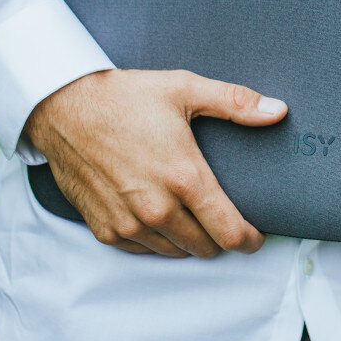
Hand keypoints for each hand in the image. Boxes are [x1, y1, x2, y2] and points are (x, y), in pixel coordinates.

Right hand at [24, 68, 286, 257]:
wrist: (63, 107)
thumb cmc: (124, 96)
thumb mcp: (184, 89)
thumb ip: (236, 103)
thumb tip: (278, 111)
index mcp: (183, 178)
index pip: (230, 232)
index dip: (251, 240)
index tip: (257, 234)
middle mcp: (156, 208)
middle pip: (206, 247)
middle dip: (221, 238)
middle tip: (224, 218)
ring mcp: (128, 222)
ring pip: (176, 252)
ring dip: (190, 240)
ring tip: (194, 215)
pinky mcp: (105, 229)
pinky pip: (144, 250)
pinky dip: (158, 240)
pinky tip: (162, 216)